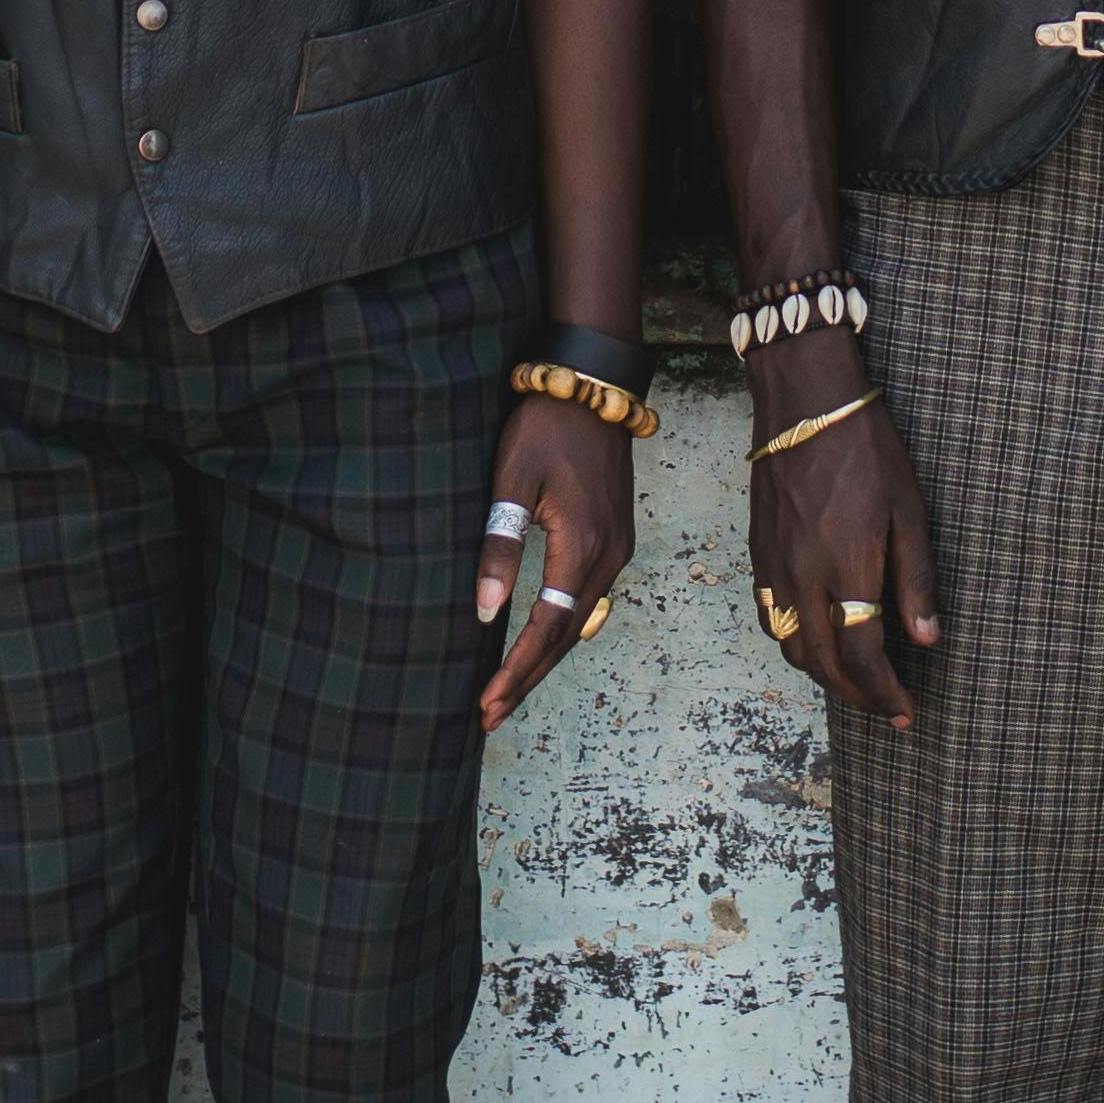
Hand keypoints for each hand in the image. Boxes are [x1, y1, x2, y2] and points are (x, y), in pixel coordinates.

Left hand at [477, 392, 633, 730]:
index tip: (486, 704)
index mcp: (583, 547)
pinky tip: (541, 641)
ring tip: (509, 690)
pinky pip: (590, 598)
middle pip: (568, 636)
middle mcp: (609, 556)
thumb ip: (501, 545)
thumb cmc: (545, 427)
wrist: (593, 385)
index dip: (516, 670)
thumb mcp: (512, 482)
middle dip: (529, 678)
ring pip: (581, 621)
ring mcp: (618, 548)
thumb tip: (485, 611)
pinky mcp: (616, 536)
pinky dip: (563, 628)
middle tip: (491, 716)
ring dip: (546, 657)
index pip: (546, 628)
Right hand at [751, 394, 940, 730]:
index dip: (885, 692)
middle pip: (824, 663)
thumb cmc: (866, 448)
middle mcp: (803, 576)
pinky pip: (771, 618)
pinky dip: (795, 643)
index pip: (862, 655)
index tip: (906, 711)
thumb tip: (927, 640)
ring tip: (857, 681)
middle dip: (857, 695)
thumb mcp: (909, 509)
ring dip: (824, 675)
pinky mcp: (759, 552)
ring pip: (791, 647)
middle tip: (886, 707)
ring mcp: (774, 566)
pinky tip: (817, 639)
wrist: (805, 400)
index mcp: (846, 567)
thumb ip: (916, 579)